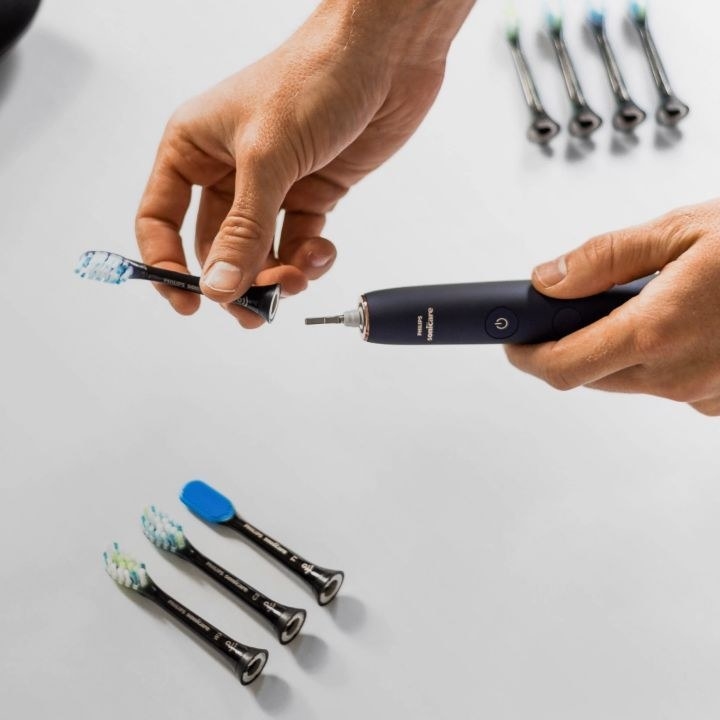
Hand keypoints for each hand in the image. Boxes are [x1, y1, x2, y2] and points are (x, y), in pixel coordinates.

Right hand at [136, 0, 473, 326]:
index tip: (188, 301)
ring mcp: (272, 185)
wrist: (384, 56)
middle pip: (216, 246)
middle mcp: (228, 169)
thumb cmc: (314, 77)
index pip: (160, 218)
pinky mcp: (311, 194)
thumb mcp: (267, 157)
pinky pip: (300, 242)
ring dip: (277, 275)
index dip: (167, 265)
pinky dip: (309, 258)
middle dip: (236, 280)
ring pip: (260, 251)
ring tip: (296, 279)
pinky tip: (321, 251)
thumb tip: (219, 285)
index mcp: (194, 147)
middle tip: (253, 310)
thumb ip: (243, 228)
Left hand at [505, 199, 719, 415]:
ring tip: (651, 300)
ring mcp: (706, 394)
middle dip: (573, 344)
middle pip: (592, 375)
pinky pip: (672, 384)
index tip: (513, 341)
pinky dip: (663, 356)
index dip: (527, 356)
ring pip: (632, 380)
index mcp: (657, 331)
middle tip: (576, 308)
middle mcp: (679, 376)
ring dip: (621, 348)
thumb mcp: (683, 229)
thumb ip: (605, 258)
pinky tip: (690, 321)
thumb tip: (549, 279)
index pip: (562, 366)